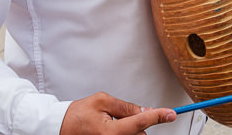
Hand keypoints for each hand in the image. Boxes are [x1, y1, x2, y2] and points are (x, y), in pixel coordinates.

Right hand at [60, 92, 175, 134]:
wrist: (59, 128)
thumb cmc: (77, 114)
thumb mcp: (102, 101)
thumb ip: (126, 107)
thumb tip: (144, 110)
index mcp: (110, 131)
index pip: (141, 122)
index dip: (158, 116)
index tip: (171, 114)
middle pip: (140, 133)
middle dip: (137, 122)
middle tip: (119, 116)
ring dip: (130, 130)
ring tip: (110, 124)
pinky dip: (125, 133)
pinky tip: (112, 129)